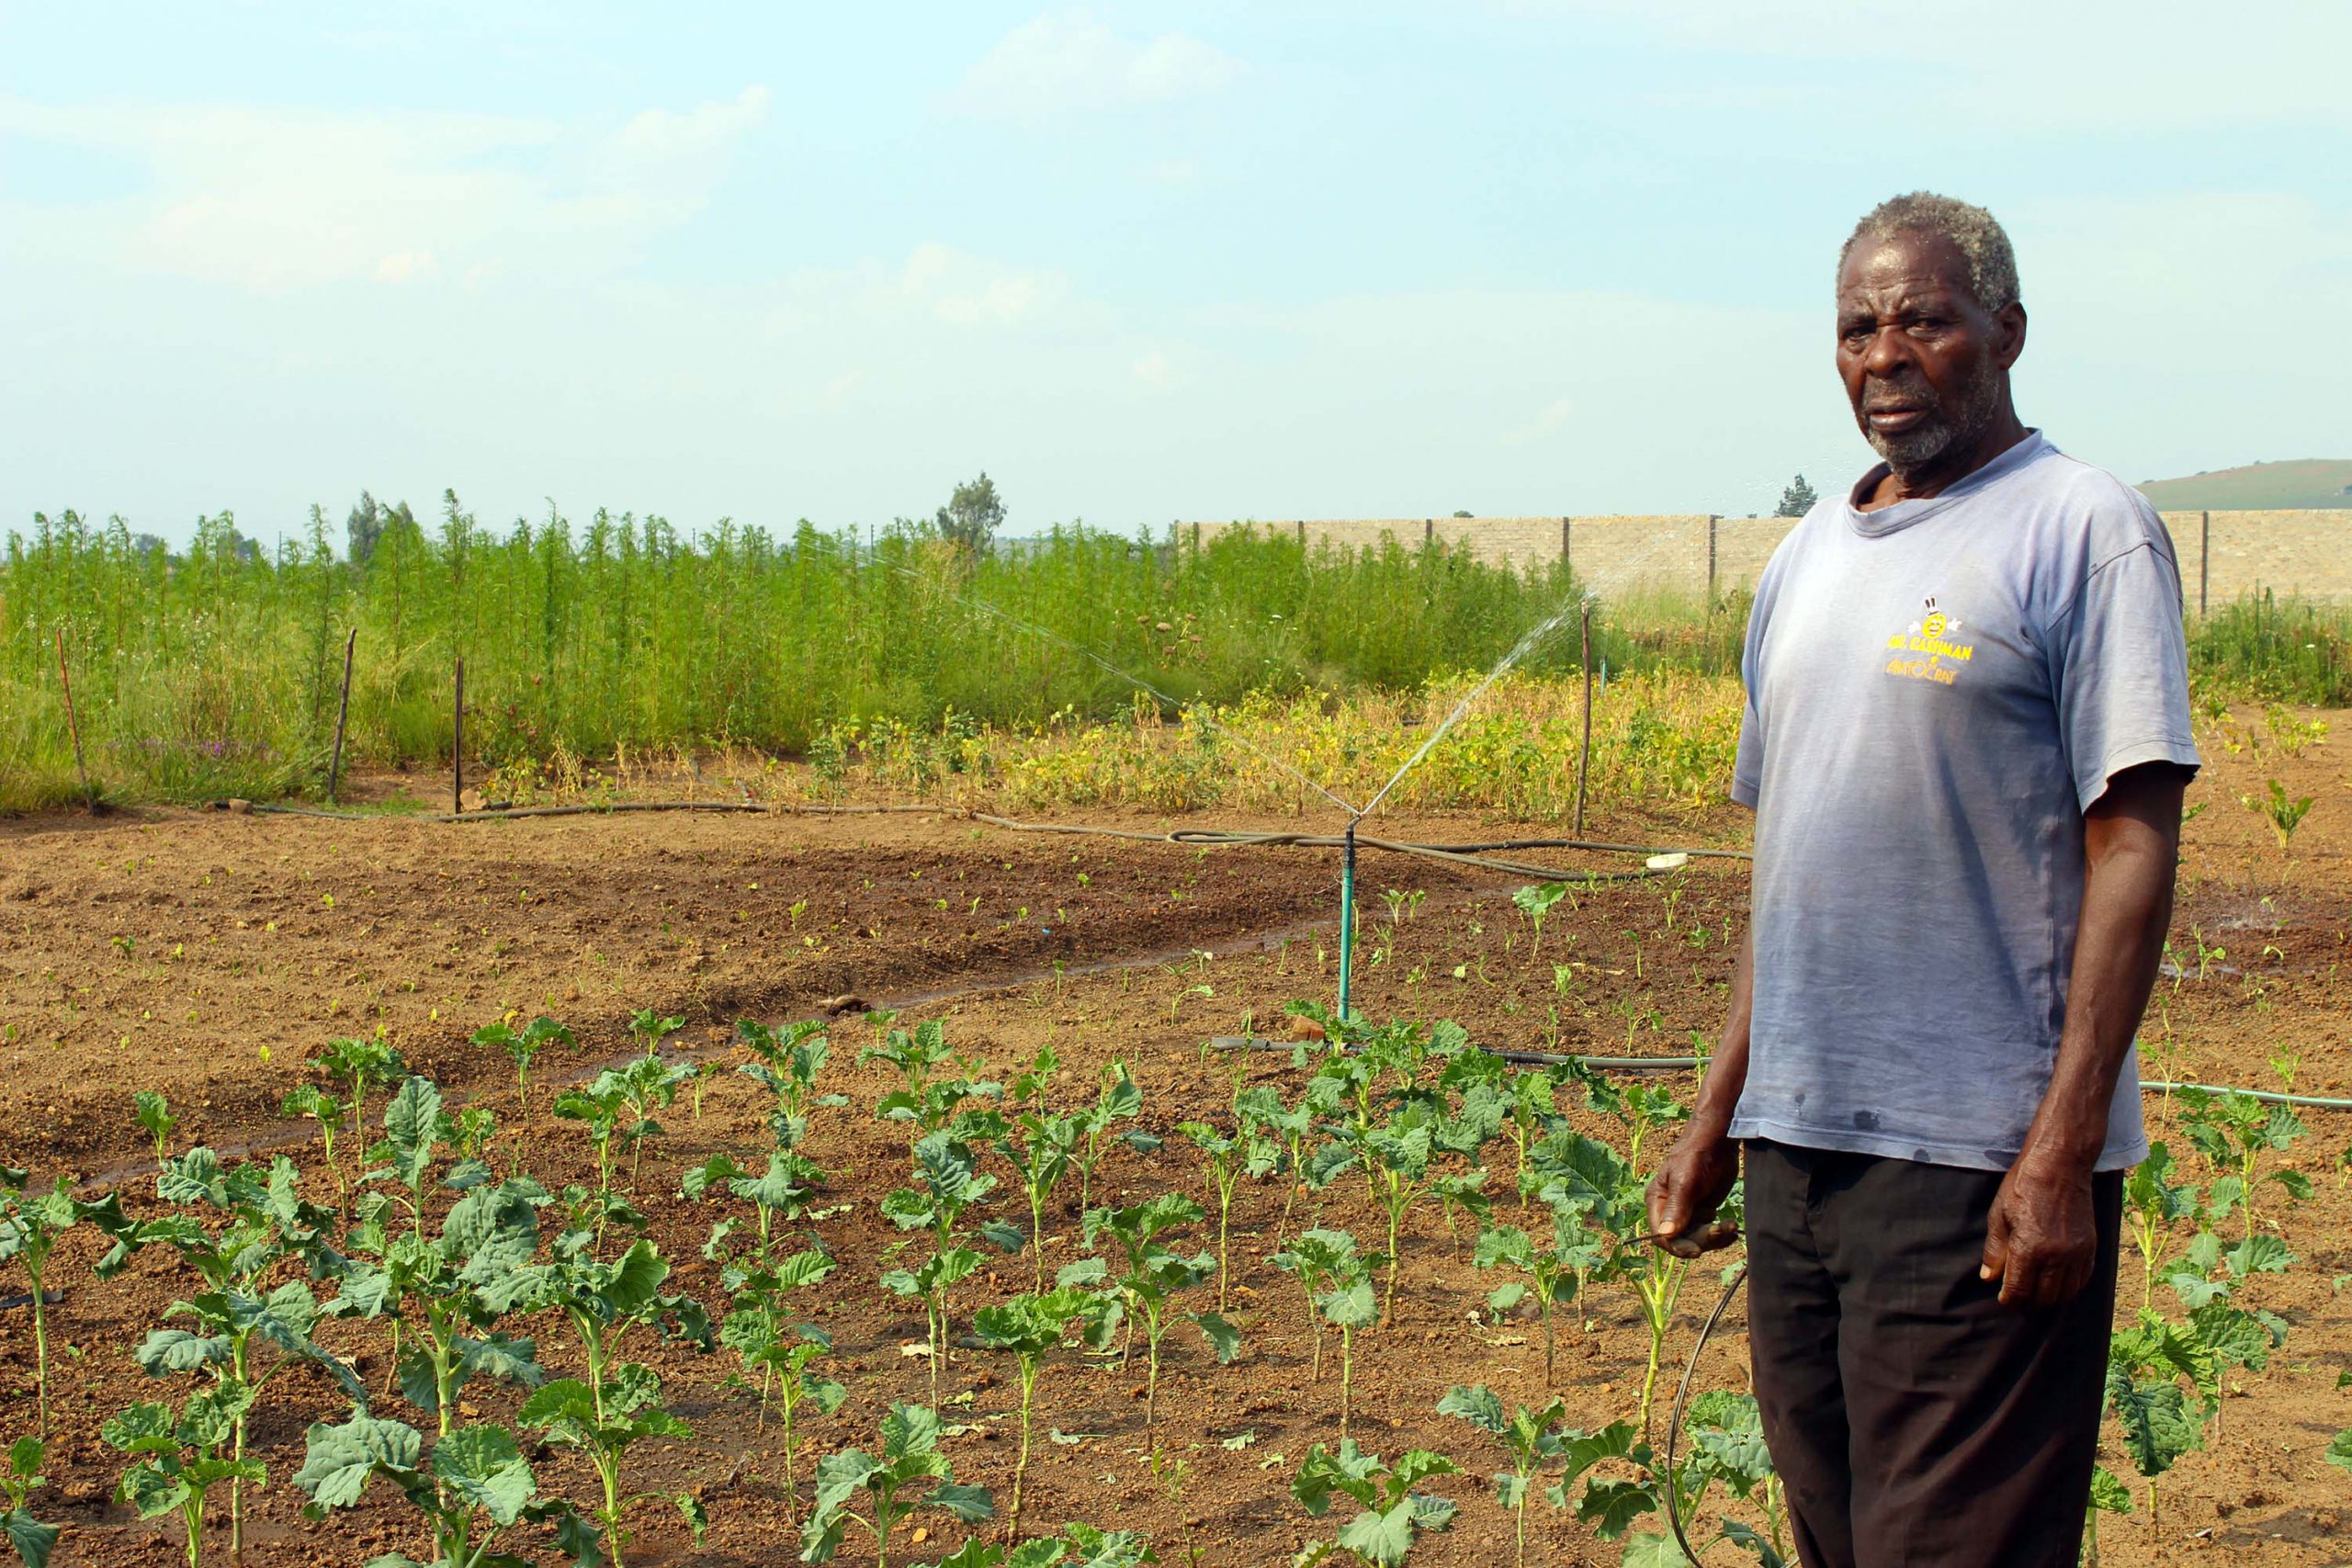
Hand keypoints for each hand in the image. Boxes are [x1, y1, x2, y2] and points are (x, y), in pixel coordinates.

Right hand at [1645, 1122, 1738, 1256]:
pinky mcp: (1704, 1212)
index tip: (1696, 1250)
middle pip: (1681, 1240)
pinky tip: (1731, 1228)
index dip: (1677, 1246)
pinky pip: (1710, 1232)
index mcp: (1657, 1202)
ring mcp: (1688, 1212)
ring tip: (1730, 1226)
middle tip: (1719, 1229)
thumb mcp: (1685, 1181)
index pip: (1661, 1235)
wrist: (1718, 1143)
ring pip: (1698, 1239)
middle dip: (1701, 1239)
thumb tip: (1666, 1235)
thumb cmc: (1696, 1156)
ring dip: (1715, 1237)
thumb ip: (1676, 1208)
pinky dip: (1722, 1234)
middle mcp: (1670, 1211)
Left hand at [1980, 1153, 2097, 1307]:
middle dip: (2029, 1302)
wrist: (2059, 1165)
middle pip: (2044, 1297)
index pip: (2019, 1290)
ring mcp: (2077, 1253)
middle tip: (2019, 1298)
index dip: (2009, 1299)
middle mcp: (2056, 1256)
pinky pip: (2082, 1280)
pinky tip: (2057, 1282)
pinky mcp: (2091, 1247)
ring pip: (2065, 1293)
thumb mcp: (1999, 1216)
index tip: (2004, 1299)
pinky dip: (2069, 1287)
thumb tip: (1989, 1278)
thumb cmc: (2023, 1187)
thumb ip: (1994, 1250)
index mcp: (2029, 1248)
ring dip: (2050, 1298)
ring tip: (2036, 1293)